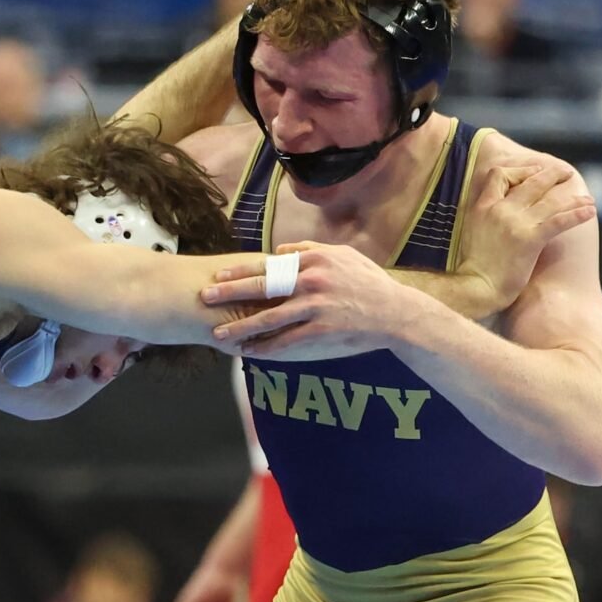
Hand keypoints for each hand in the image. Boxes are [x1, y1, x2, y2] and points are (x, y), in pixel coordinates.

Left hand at [205, 242, 402, 359]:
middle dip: (230, 293)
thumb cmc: (368, 282)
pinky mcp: (323, 332)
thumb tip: (281, 248)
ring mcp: (317, 308)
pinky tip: (250, 352)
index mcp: (314, 260)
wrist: (396, 313)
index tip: (218, 274)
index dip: (240, 270)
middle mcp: (312, 281)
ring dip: (242, 327)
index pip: (269, 264)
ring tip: (220, 333)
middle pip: (262, 288)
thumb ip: (310, 248)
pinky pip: (288, 342)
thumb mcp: (343, 255)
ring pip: (270, 319)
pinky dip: (267, 348)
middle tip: (206, 297)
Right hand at [457, 161, 595, 313]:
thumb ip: (485, 215)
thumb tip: (499, 207)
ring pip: (550, 200)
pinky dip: (577, 214)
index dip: (520, 171)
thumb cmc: (474, 265)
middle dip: (553, 175)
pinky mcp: (530, 239)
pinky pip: (559, 221)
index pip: (500, 174)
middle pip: (530, 181)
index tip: (533, 175)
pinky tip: (589, 212)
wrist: (476, 287)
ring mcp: (515, 223)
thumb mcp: (470, 231)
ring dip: (573, 197)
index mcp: (482, 207)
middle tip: (566, 174)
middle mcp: (499, 210)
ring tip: (588, 198)